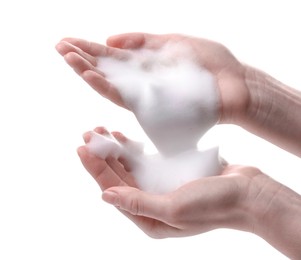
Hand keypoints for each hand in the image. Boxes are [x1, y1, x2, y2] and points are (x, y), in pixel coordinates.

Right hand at [56, 33, 248, 123]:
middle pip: (106, 71)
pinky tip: (87, 74)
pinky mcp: (152, 106)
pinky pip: (124, 96)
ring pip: (110, 84)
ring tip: (66, 56)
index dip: (91, 49)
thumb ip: (144, 41)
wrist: (234, 85)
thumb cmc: (210, 65)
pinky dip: (105, 85)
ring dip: (86, 71)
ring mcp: (147, 94)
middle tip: (59, 47)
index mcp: (148, 64)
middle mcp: (143, 81)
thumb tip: (112, 39)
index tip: (70, 41)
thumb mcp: (174, 42)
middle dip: (82, 59)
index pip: (113, 56)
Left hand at [77, 127, 261, 237]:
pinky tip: (123, 138)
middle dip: (102, 157)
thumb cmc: (214, 205)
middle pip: (118, 178)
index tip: (82, 149)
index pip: (114, 190)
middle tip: (88, 135)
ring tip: (102, 132)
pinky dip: (134, 150)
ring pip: (130, 168)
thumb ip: (138, 203)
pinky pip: (146, 161)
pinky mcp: (171, 174)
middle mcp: (152, 204)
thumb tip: (105, 196)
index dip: (96, 169)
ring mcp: (161, 187)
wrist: (248, 192)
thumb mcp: (173, 208)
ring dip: (116, 151)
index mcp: (149, 218)